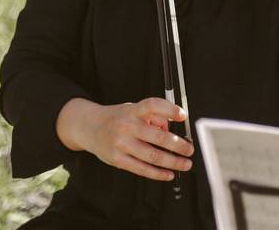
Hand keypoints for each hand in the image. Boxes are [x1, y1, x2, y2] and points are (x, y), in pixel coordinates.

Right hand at [58, 97, 193, 180]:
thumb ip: (152, 117)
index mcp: (133, 110)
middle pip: (157, 136)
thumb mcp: (133, 110)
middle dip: (177, 144)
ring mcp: (120, 144)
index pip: (152, 105)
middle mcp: (126, 126)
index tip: (183, 115)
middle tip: (189, 148)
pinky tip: (168, 173)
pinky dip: (157, 173)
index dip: (169, 109)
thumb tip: (171, 129)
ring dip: (172, 161)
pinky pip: (141, 168)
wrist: (88, 127)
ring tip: (185, 163)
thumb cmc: (117, 118)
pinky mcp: (117, 159)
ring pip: (152, 155)